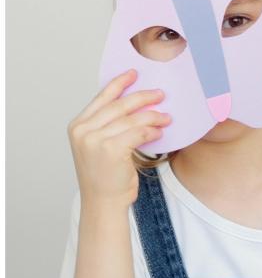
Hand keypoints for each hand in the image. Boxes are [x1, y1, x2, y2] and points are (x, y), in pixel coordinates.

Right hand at [67, 69, 170, 208]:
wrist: (103, 203)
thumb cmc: (105, 176)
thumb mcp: (99, 146)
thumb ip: (108, 125)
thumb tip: (134, 103)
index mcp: (78, 126)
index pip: (101, 98)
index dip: (119, 83)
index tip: (133, 73)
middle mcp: (83, 131)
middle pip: (119, 105)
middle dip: (142, 97)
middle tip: (160, 94)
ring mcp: (95, 140)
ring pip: (131, 119)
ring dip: (152, 116)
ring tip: (166, 117)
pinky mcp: (110, 149)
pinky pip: (138, 132)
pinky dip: (151, 131)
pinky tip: (159, 132)